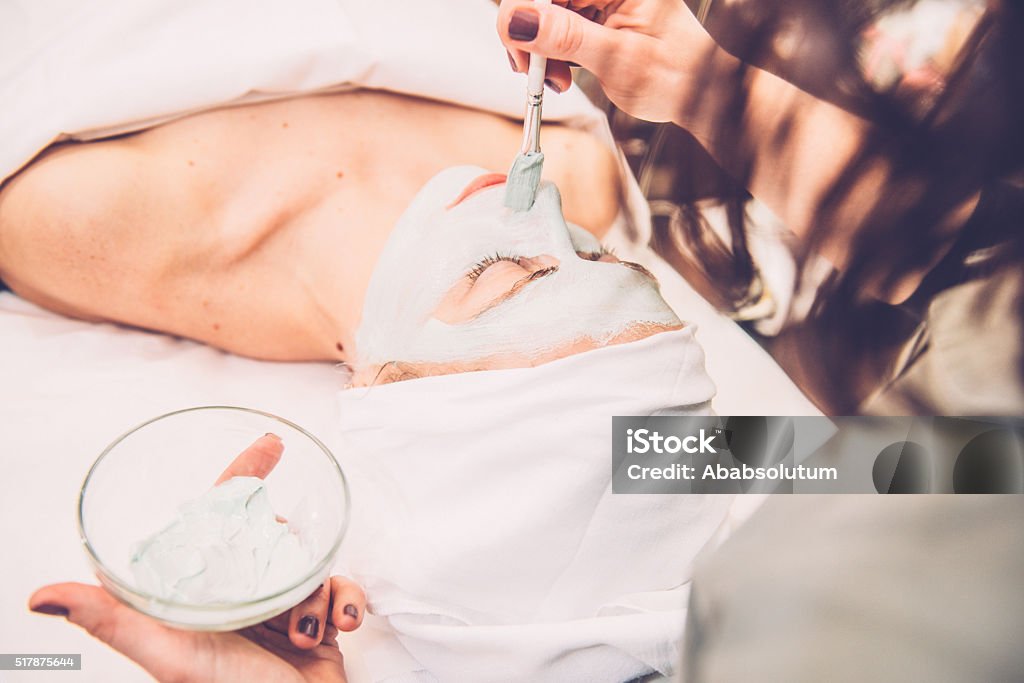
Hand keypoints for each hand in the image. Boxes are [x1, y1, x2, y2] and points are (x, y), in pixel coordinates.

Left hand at [29, 434, 365, 682]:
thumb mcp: (170, 656)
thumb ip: (114, 622)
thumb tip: (42, 598)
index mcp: (205, 595)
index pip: (219, 520)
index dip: (242, 477)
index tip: (269, 445)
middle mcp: (241, 596)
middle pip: (272, 538)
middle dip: (290, 549)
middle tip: (300, 559)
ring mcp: (282, 608)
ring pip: (310, 563)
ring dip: (315, 592)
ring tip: (303, 628)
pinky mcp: (320, 621)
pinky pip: (343, 588)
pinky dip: (347, 603)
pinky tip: (341, 625)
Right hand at [498, 0, 726, 122]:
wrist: (695, 95)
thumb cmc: (674, 77)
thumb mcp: (617, 59)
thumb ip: (567, 36)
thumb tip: (520, 18)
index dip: (527, 10)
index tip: (520, 47)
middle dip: (528, 32)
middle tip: (532, 70)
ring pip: (541, 13)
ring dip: (537, 48)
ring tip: (557, 79)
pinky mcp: (591, 16)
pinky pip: (552, 27)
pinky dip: (548, 53)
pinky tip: (560, 73)